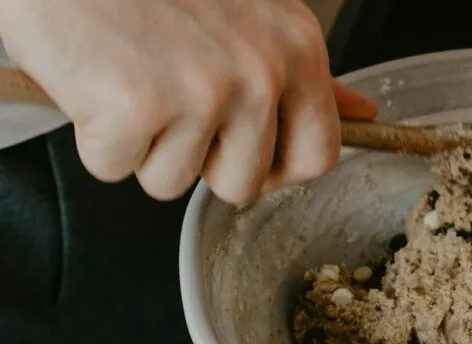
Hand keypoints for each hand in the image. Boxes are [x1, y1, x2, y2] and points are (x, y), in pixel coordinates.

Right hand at [0, 0, 377, 204]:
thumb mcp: (253, 12)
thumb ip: (304, 74)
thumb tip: (362, 115)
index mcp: (294, 49)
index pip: (319, 156)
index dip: (278, 170)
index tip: (248, 155)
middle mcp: (258, 74)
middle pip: (243, 183)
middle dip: (200, 158)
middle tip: (169, 97)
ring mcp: (199, 93)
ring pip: (173, 181)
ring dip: (143, 145)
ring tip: (130, 76)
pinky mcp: (134, 108)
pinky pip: (114, 167)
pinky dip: (95, 135)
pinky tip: (95, 79)